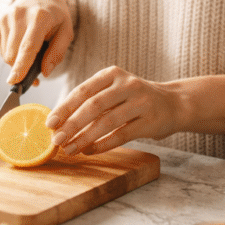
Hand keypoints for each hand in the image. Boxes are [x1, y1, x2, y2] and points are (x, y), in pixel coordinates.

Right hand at [0, 0, 72, 83]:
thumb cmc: (55, 16)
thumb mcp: (66, 32)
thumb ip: (57, 53)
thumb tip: (45, 72)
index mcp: (40, 17)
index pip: (28, 46)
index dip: (21, 65)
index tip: (15, 80)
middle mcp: (19, 14)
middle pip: (13, 53)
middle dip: (21, 68)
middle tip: (34, 71)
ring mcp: (5, 17)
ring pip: (5, 53)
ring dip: (16, 60)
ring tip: (29, 52)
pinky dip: (9, 53)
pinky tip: (19, 44)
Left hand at [45, 66, 179, 154]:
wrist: (174, 103)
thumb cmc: (135, 98)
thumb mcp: (114, 90)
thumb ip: (91, 101)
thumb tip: (59, 121)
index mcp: (112, 74)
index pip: (83, 90)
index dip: (65, 108)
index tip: (50, 123)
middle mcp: (126, 85)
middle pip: (93, 106)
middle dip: (72, 124)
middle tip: (56, 139)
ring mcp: (140, 102)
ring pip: (107, 122)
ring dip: (85, 138)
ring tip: (69, 149)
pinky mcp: (150, 121)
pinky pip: (122, 135)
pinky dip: (103, 144)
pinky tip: (89, 151)